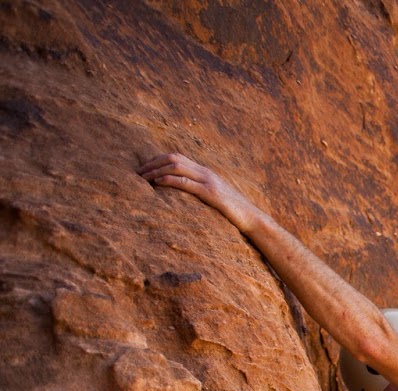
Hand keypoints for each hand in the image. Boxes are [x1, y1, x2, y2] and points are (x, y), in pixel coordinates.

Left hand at [139, 153, 263, 233]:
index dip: (157, 160)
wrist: (253, 219)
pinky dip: (169, 180)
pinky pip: (186, 183)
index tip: (143, 169)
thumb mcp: (214, 198)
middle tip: (136, 173)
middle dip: (151, 163)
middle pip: (173, 158)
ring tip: (142, 179)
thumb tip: (184, 195)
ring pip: (176, 167)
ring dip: (156, 171)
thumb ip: (200, 192)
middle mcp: (205, 172)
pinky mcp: (211, 194)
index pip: (176, 157)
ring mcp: (209, 181)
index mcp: (205, 172)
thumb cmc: (233, 212)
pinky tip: (158, 184)